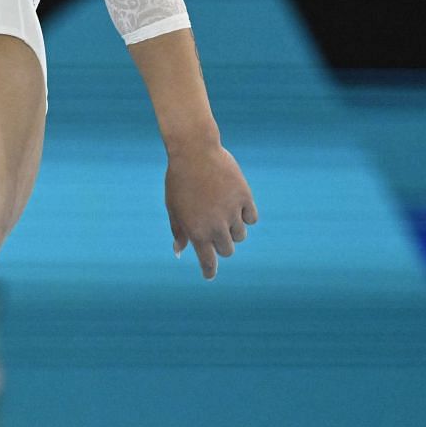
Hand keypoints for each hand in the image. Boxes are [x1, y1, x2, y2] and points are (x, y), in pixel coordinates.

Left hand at [164, 138, 257, 279]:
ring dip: (233, 230)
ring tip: (223, 212)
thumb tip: (179, 252)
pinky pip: (251, 218)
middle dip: (221, 244)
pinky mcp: (245, 197)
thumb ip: (179, 231)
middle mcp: (216, 226)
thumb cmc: (179, 180)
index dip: (209, 271)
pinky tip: (236, 205)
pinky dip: (246, 215)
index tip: (209, 275)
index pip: (208, 262)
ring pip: (240, 235)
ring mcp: (232, 212)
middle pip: (227, 250)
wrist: (194, 151)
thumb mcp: (174, 207)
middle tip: (215, 228)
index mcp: (196, 231)